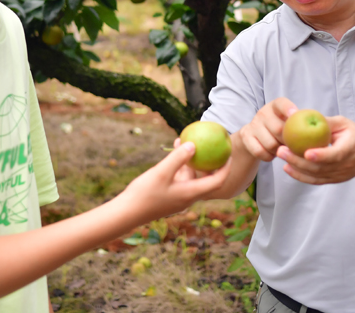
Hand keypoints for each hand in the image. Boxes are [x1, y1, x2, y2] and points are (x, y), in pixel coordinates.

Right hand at [118, 142, 232, 220]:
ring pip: (190, 176)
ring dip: (191, 160)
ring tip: (186, 141)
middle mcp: (188, 196)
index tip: (228, 153)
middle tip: (212, 146)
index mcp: (191, 193)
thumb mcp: (161, 172)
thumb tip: (194, 144)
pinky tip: (173, 151)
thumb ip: (178, 158)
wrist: (126, 214)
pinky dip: (179, 165)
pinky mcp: (169, 195)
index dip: (225, 167)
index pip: (217, 181)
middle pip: (206, 179)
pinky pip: (179, 178)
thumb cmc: (144, 194)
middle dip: (210, 162)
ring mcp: (178, 196)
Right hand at [239, 97, 297, 161]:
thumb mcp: (289, 124)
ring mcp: (253, 124)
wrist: (255, 139)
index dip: (288, 108)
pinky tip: (271, 155)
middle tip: (294, 148)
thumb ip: (301, 124)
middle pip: (278, 128)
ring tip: (282, 150)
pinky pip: (260, 151)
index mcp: (276, 106)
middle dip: (288, 142)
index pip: (282, 103)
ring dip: (279, 151)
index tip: (295, 114)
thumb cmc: (281, 131)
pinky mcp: (245, 136)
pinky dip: (268, 156)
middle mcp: (263, 112)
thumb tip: (322, 130)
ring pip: (270, 143)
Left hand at [275, 115, 354, 184]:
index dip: (321, 155)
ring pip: (316, 176)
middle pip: (320, 167)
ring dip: (297, 168)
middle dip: (299, 160)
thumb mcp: (344, 123)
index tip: (306, 152)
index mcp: (350, 148)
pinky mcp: (333, 180)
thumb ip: (326, 122)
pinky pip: (315, 181)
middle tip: (282, 150)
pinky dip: (300, 176)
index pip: (335, 155)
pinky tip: (287, 168)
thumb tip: (306, 116)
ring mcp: (339, 175)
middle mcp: (345, 165)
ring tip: (282, 156)